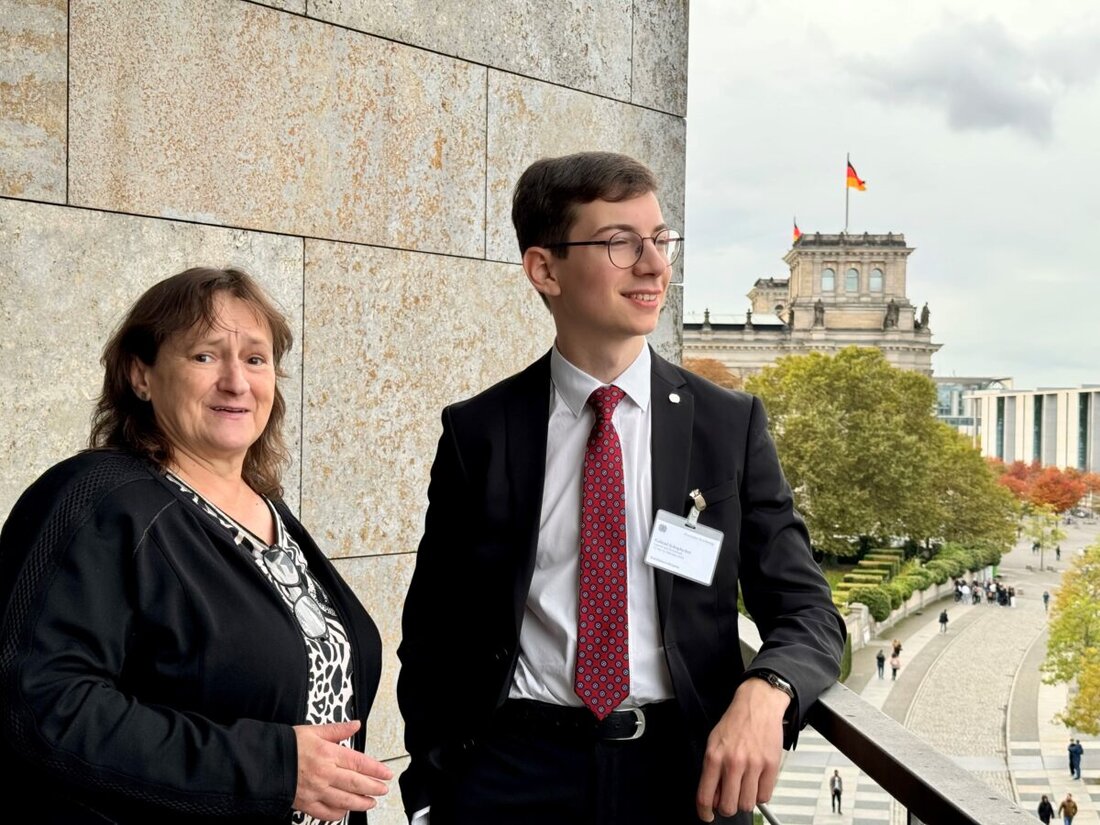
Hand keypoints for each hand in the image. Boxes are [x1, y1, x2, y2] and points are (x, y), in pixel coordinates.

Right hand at [293, 720, 392, 820]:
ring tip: (371, 802)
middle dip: (373, 788)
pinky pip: (326, 813)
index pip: (360, 763)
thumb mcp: (312, 730)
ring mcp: (315, 791)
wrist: (261, 762)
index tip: (386, 773)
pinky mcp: (305, 804)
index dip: (376, 769)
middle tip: (383, 789)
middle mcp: (324, 774)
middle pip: (356, 783)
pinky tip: (345, 811)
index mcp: (328, 754)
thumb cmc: (285, 745)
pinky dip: (338, 814)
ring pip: (344, 801)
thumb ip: (337, 730)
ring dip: (361, 803)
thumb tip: (355, 724)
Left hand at [695, 678, 787, 821]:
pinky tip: (757, 782)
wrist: (757, 705)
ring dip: (745, 800)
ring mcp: (753, 765)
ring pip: (747, 804)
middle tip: (730, 798)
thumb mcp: (714, 742)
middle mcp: (733, 763)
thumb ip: (712, 770)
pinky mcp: (771, 765)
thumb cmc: (735, 722)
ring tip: (744, 787)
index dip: (705, 813)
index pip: (705, 797)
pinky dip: (760, 794)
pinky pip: (765, 796)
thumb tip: (714, 796)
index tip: (707, 816)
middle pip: (729, 807)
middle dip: (728, 807)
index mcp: (714, 757)